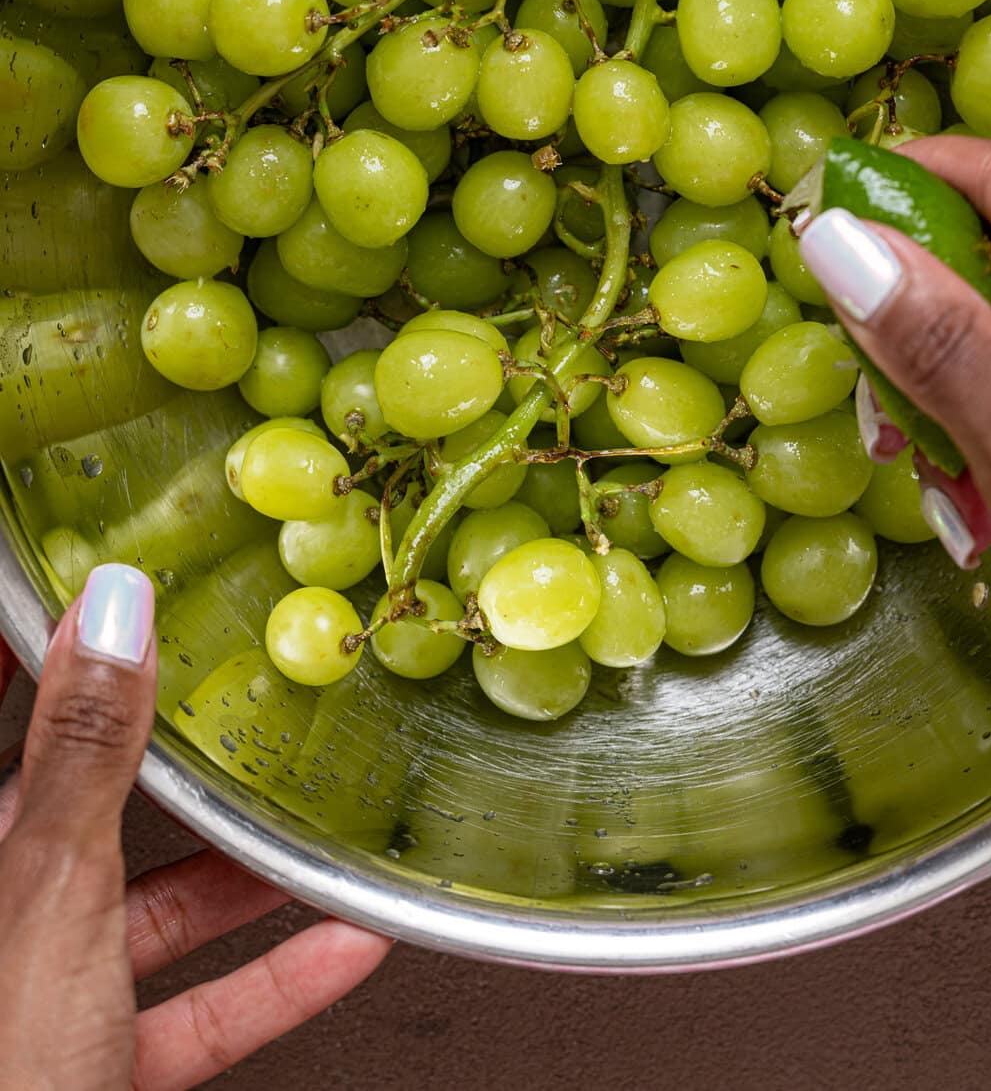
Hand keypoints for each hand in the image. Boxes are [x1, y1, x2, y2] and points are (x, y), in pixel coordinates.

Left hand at [0, 565, 390, 1090]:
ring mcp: (31, 990)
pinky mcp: (82, 1065)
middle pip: (76, 800)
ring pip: (141, 906)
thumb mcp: (51, 889)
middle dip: (166, 749)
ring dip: (239, 873)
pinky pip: (183, 1008)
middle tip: (231, 675)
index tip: (100, 571)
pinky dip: (264, 979)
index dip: (37, 634)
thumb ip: (88, 744)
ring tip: (317, 819)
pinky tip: (338, 948)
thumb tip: (114, 606)